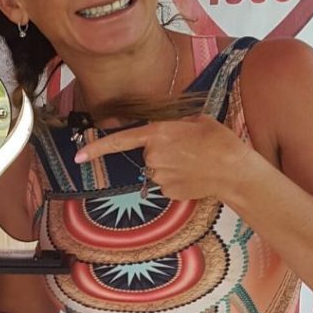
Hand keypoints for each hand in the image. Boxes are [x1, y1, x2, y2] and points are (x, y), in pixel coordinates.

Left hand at [74, 114, 253, 201]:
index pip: (119, 141)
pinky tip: (193, 176)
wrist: (235, 170)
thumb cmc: (219, 141)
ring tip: (194, 163)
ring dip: (170, 166)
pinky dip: (177, 180)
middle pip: (146, 155)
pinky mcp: (167, 192)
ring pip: (156, 170)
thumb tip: (162, 131)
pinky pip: (165, 184)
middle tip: (187, 150)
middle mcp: (153, 156)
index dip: (96, 148)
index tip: (78, 156)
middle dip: (161, 152)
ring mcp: (159, 176)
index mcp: (157, 133)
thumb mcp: (196, 120)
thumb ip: (172, 124)